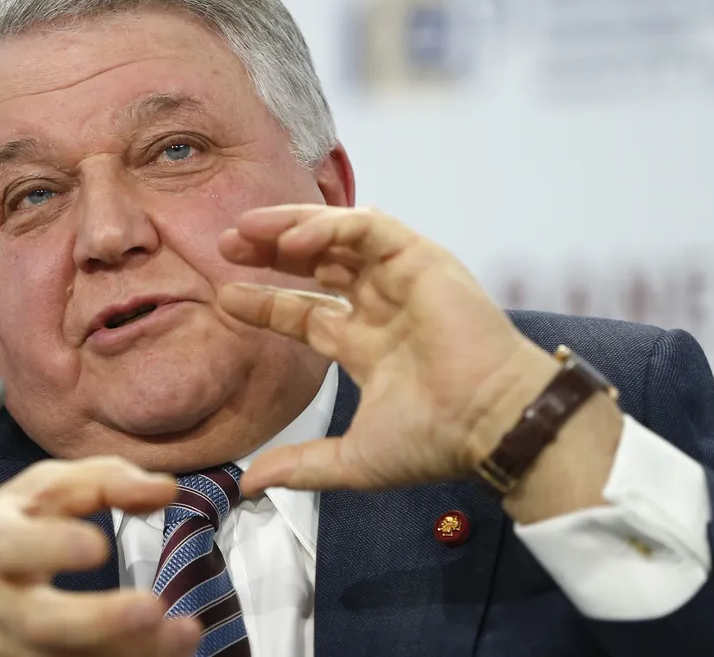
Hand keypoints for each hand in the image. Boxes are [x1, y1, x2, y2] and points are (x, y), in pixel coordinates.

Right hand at [0, 456, 201, 656]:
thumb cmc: (9, 528)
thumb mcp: (42, 489)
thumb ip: (104, 480)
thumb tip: (166, 489)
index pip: (9, 546)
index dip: (50, 547)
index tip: (99, 544)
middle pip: (41, 622)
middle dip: (98, 620)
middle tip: (151, 607)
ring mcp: (12, 647)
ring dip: (130, 651)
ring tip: (184, 633)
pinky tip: (170, 652)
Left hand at [218, 205, 561, 494]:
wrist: (490, 424)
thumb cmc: (435, 440)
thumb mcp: (354, 459)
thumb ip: (301, 465)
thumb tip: (248, 485)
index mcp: (367, 345)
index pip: (304, 313)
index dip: (264, 303)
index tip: (224, 296)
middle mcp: (382, 307)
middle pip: (315, 265)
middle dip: (270, 252)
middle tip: (225, 245)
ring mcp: (401, 280)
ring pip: (337, 236)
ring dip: (289, 228)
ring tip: (245, 232)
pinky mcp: (420, 259)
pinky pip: (367, 228)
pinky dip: (327, 227)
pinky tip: (291, 241)